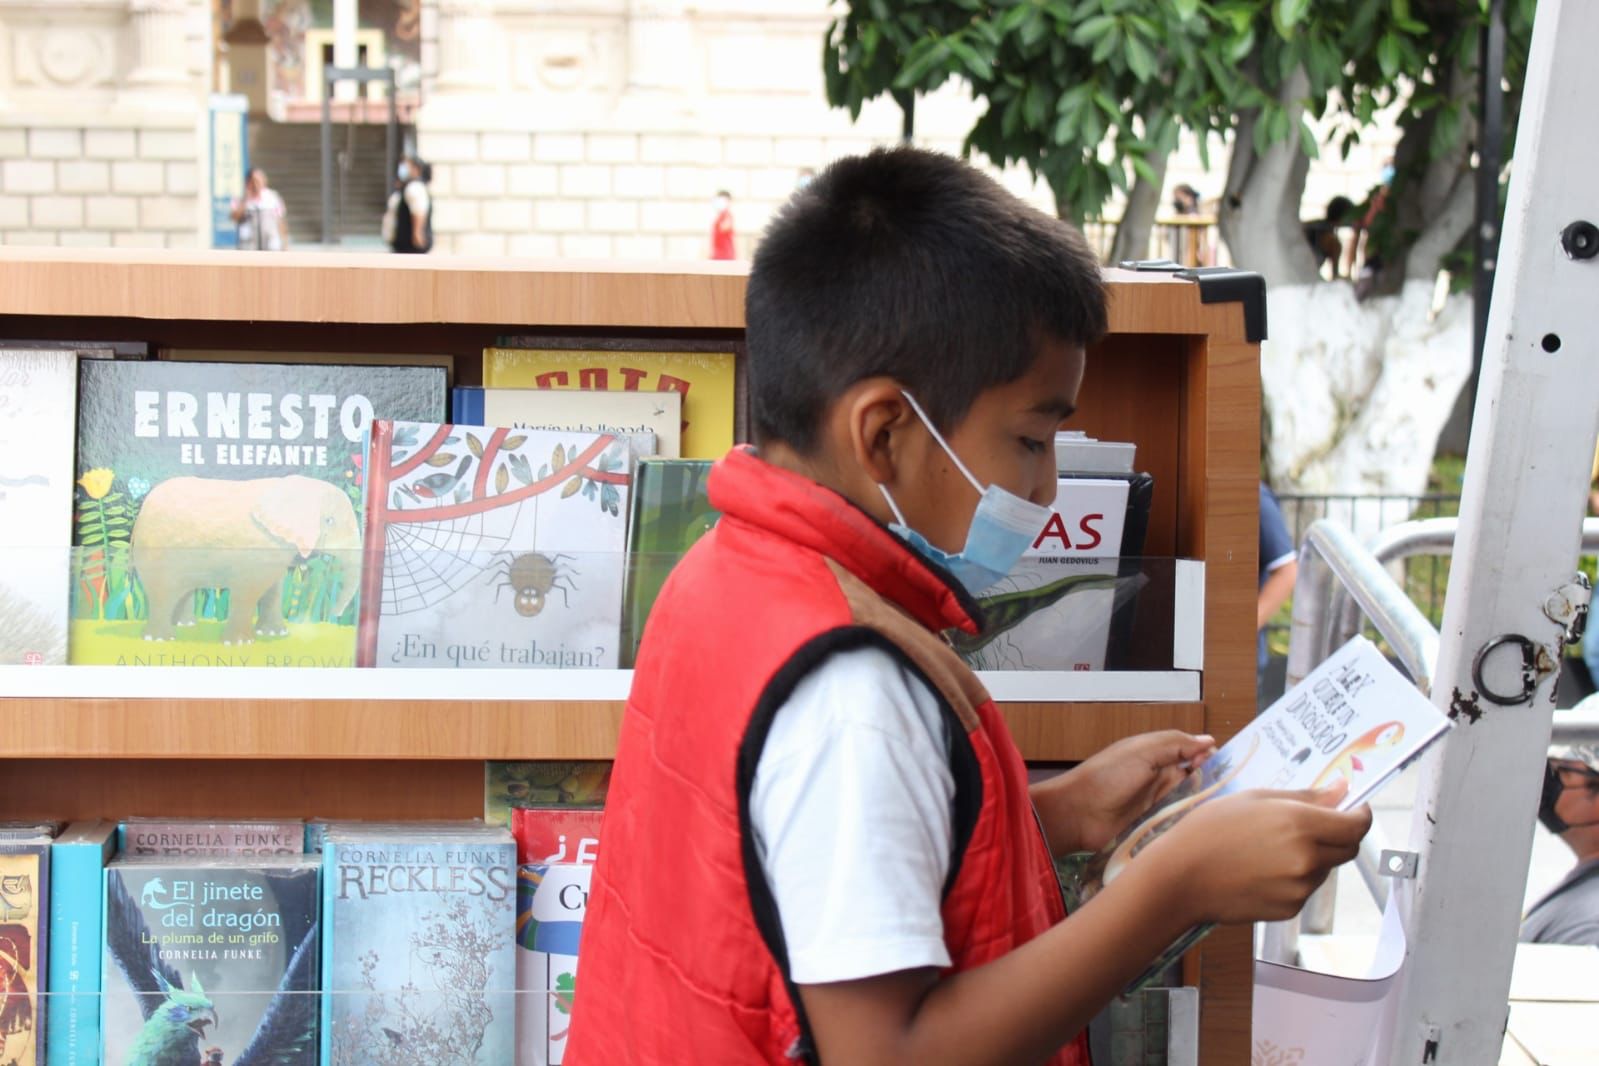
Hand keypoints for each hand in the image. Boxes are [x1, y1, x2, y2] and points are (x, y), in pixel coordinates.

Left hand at [1033, 730, 1214, 854]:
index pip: (1193, 754)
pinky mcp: (1155, 828)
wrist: (1078, 814)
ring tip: (1218, 808)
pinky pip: (1179, 824)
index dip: (1208, 757)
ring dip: (1201, 804)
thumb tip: (1209, 741)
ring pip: (1191, 802)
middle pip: (1196, 780)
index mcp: (1157, 756)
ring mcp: (1159, 805)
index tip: (1219, 764)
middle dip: (1211, 782)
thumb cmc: (1106, 777)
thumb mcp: (1141, 751)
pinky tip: (1204, 826)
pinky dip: (1190, 823)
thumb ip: (1174, 744)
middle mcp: (1160, 780)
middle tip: (1224, 789)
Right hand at [1150, 785, 1371, 925]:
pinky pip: (1304, 888)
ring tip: (1270, 848)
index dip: (1360, 814)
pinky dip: (1294, 877)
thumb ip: (1304, 797)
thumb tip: (1342, 791)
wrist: (1180, 877)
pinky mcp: (1289, 908)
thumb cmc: (1209, 829)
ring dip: (1313, 856)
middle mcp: (1307, 858)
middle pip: (1347, 848)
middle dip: (1338, 834)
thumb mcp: (1254, 799)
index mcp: (1300, 824)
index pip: (1356, 825)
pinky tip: (1261, 869)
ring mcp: (1299, 887)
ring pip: (1324, 868)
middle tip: (1309, 825)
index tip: (1353, 808)